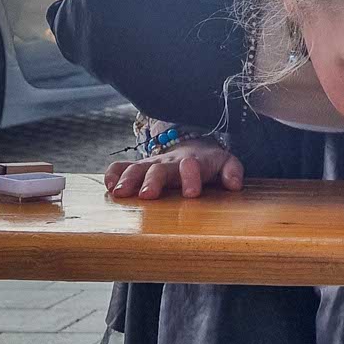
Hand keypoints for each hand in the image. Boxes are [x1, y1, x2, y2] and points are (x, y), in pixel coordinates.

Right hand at [104, 138, 244, 199]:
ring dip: (128, 180)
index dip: (192, 178)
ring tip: (119, 193)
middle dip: (153, 180)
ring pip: (137, 168)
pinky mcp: (139, 168)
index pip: (192, 166)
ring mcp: (152, 165)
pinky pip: (120, 167)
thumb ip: (233, 171)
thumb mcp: (226, 162)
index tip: (191, 194)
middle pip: (159, 169)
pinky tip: (108, 187)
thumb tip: (234, 185)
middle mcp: (169, 163)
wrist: (193, 148)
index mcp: (193, 163)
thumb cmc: (210, 163)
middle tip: (147, 195)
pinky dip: (112, 174)